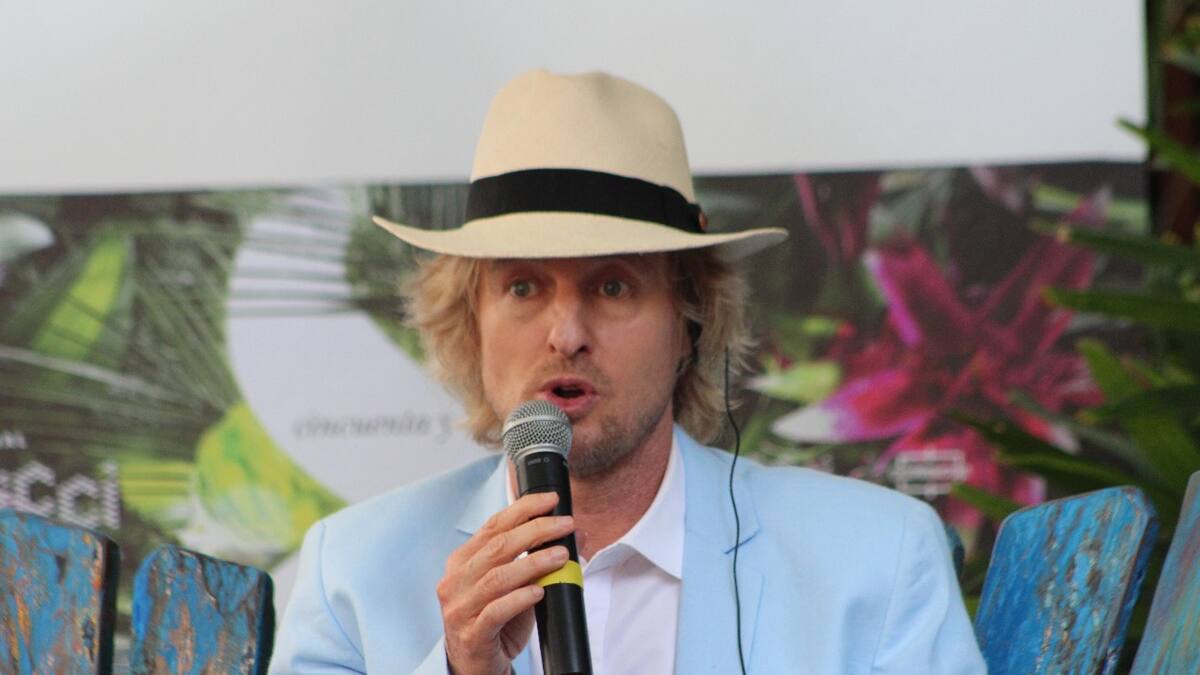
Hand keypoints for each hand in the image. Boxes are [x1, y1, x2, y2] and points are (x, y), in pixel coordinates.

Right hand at [438, 491, 574, 674]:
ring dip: (534, 562)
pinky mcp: (472, 634)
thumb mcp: (514, 585)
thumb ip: (536, 559)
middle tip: (565, 524)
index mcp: (462, 561)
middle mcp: (456, 581)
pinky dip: (519, 598)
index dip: (523, 509)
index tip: (551, 500)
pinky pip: (496, 611)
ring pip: (498, 577)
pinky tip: (538, 591)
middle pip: (498, 546)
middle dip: (536, 530)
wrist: (476, 666)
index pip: (493, 525)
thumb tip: (577, 536)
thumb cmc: (495, 622)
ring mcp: (460, 608)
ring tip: (561, 555)